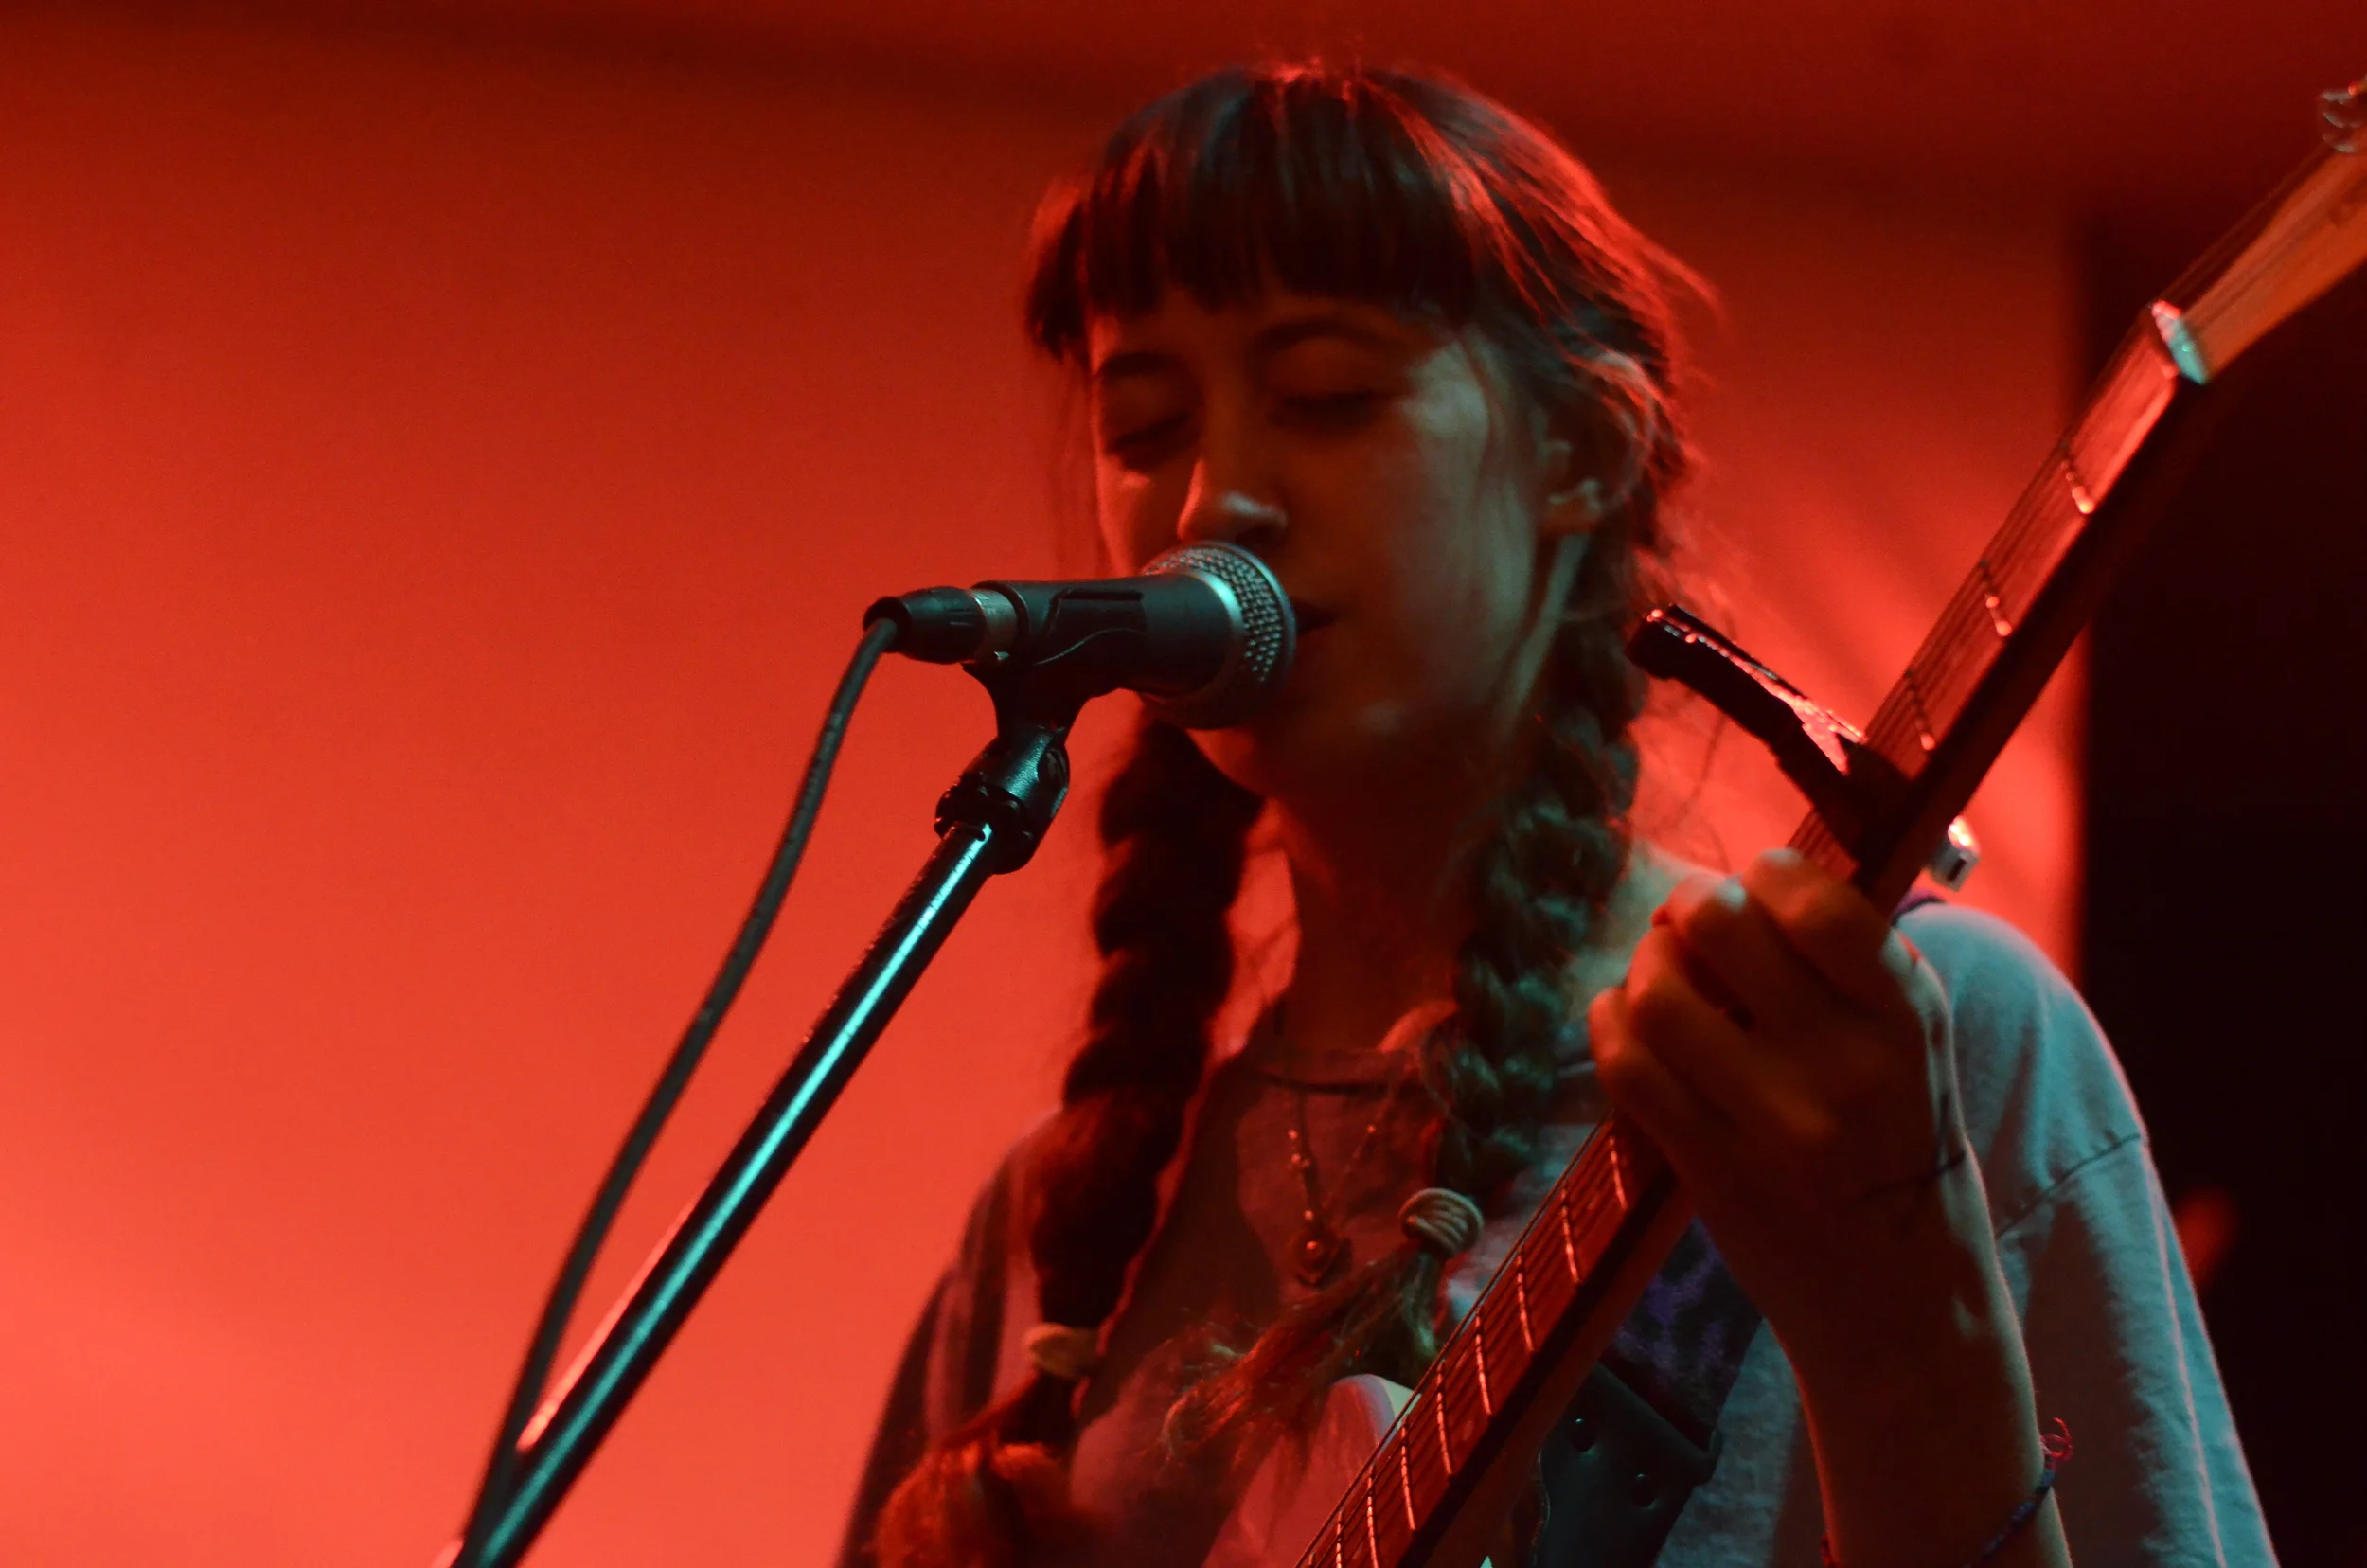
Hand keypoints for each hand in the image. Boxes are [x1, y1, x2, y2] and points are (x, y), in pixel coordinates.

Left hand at [1586, 848, 2004, 1390]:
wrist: (1903, 1303)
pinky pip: (1629, 1069)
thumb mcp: (1915, 1049)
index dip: (1765, 875)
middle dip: (1688, 909)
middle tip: (1687, 924)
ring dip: (1642, 970)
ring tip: (1656, 978)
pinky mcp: (1716, 1173)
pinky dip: (1609, 1025)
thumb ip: (1854, 967)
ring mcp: (1778, 1125)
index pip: (1821, 904)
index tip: (1753, 888)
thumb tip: (1755, 878)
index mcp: (1908, 1018)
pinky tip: (1624, 1023)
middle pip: (1721, 928)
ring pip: (1659, 996)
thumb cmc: (1900, 1150)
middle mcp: (1849, 1066)